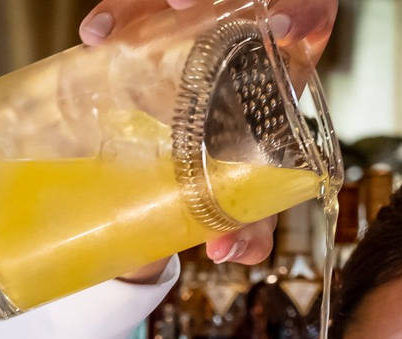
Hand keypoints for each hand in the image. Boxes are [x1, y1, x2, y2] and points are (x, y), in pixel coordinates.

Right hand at [82, 0, 338, 273]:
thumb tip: (229, 251)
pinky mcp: (161, 18)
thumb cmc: (249, 154)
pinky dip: (116, 14)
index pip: (307, 10)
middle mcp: (248, 21)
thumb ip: (253, 218)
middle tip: (178, 4)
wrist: (223, 130)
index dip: (301, 10)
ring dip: (145, 4)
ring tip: (117, 28)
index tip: (280, 26)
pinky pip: (138, 7)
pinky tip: (94, 36)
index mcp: (290, 51)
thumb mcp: (255, 186)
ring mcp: (201, 15)